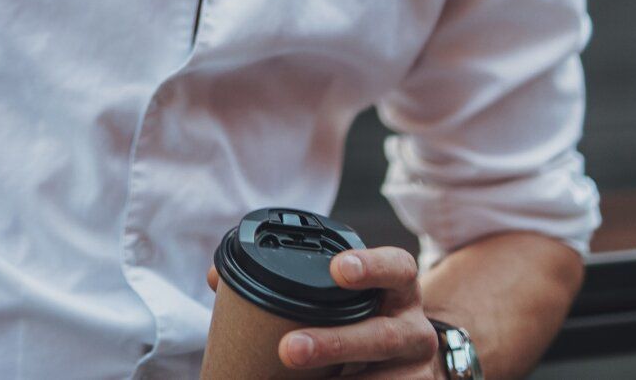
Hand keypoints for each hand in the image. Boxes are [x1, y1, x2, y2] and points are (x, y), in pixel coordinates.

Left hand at [207, 246, 441, 376]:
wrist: (414, 362)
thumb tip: (218, 279)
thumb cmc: (363, 316)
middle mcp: (415, 328)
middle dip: (334, 342)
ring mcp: (417, 370)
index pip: (397, 266)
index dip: (371, 266)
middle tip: (289, 349)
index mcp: (399, 287)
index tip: (337, 269)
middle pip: (382, 335)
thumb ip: (291, 280)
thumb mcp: (346, 294)